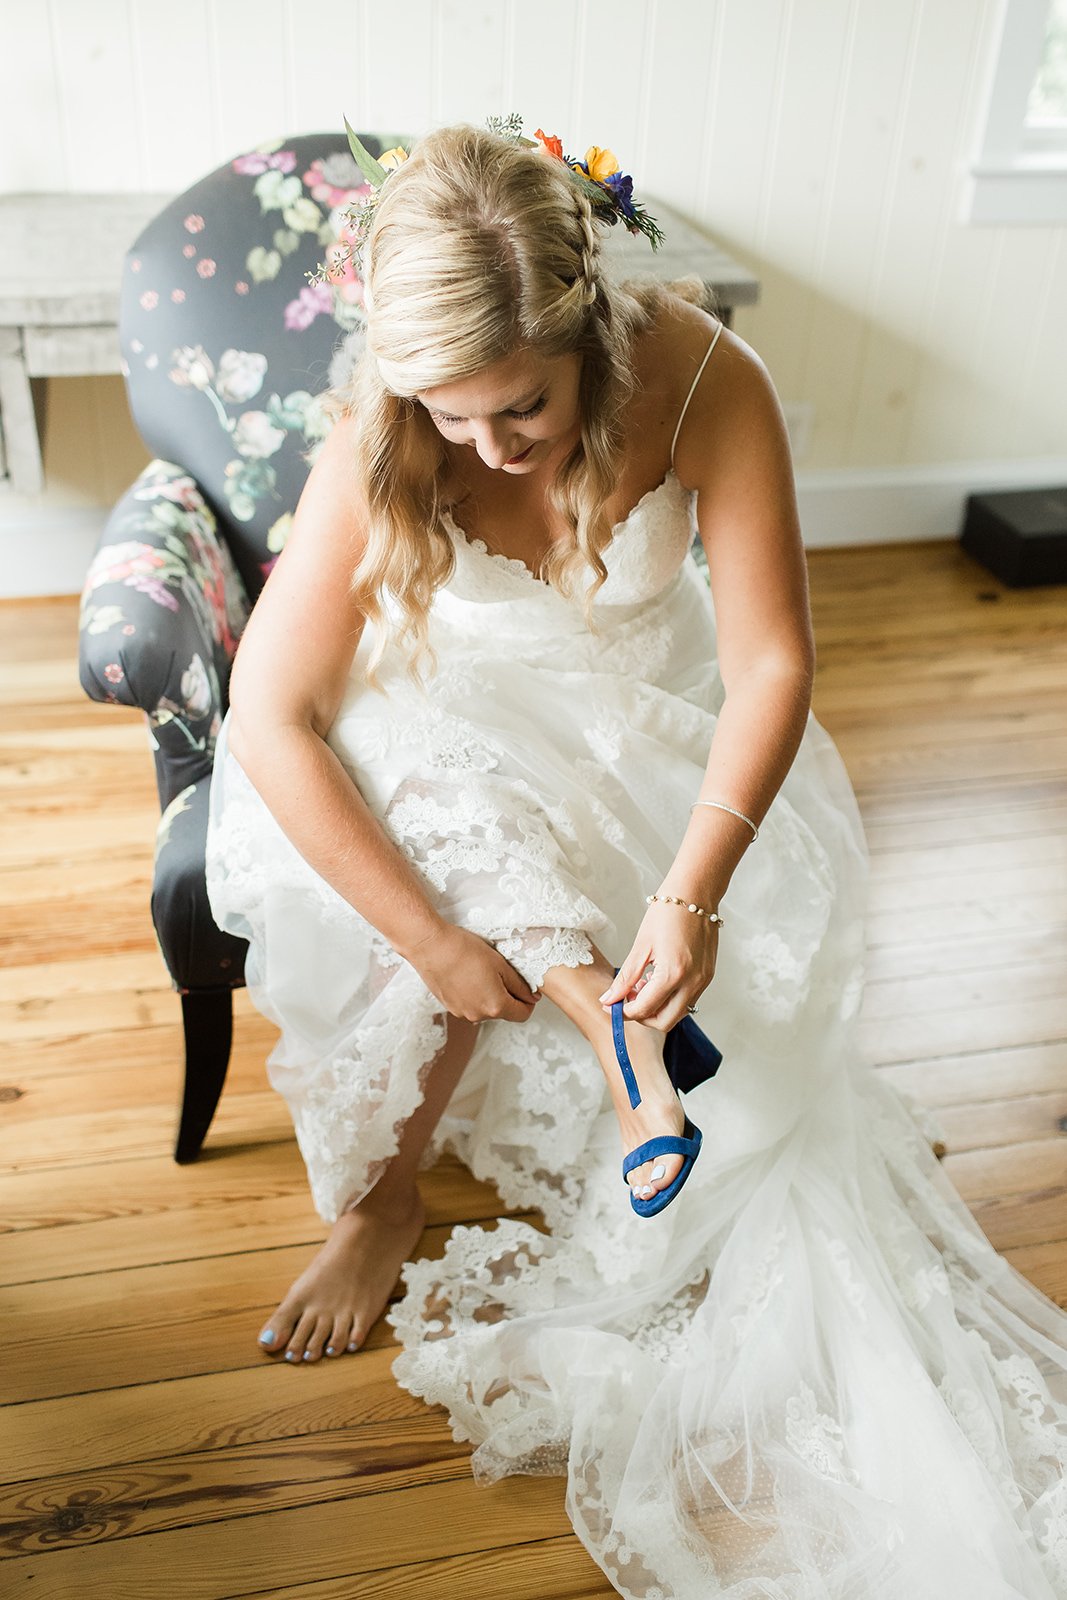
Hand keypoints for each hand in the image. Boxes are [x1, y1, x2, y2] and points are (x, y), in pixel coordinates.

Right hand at [405, 922, 540, 1023]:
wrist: (431, 946)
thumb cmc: (465, 950)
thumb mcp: (501, 964)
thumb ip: (520, 985)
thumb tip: (533, 997)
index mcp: (496, 1006)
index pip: (523, 1015)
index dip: (528, 1001)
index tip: (526, 988)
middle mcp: (479, 1015)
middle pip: (504, 1012)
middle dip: (508, 996)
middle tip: (501, 972)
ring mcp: (462, 1013)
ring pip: (486, 1009)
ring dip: (489, 995)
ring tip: (481, 972)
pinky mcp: (450, 1007)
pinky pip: (470, 1005)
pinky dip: (474, 994)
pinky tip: (467, 975)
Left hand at [598, 900, 717, 1029]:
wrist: (696, 892)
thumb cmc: (668, 912)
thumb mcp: (641, 945)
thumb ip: (625, 977)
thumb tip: (608, 999)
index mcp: (673, 973)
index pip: (645, 1009)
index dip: (624, 1011)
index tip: (611, 1005)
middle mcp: (693, 982)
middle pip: (664, 1021)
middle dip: (642, 1016)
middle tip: (626, 1000)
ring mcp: (703, 980)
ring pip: (677, 1012)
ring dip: (657, 1007)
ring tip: (641, 985)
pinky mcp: (708, 975)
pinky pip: (688, 999)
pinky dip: (670, 998)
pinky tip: (657, 979)